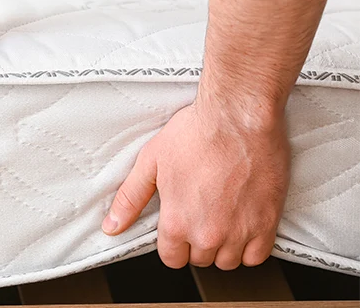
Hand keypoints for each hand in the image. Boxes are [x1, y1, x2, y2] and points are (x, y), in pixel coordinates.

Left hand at [102, 100, 289, 269]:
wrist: (238, 117)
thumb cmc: (195, 133)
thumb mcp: (150, 162)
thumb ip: (130, 199)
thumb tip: (112, 226)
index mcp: (177, 222)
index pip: (172, 258)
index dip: (173, 243)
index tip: (178, 225)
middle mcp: (208, 234)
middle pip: (200, 259)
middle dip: (197, 242)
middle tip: (200, 213)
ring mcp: (240, 232)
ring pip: (228, 261)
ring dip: (224, 246)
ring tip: (222, 217)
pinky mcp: (267, 223)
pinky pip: (257, 256)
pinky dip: (250, 246)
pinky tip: (243, 225)